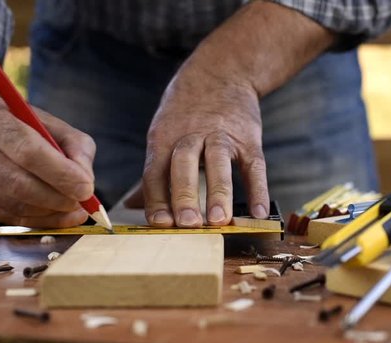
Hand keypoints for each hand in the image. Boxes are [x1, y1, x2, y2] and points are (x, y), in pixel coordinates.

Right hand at [0, 98, 95, 226]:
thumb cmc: (28, 129)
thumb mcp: (55, 126)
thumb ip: (76, 148)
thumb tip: (85, 181)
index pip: (28, 152)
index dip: (61, 175)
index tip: (86, 189)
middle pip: (18, 183)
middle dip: (58, 198)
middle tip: (80, 202)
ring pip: (13, 205)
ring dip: (50, 212)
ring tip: (72, 207)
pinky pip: (8, 218)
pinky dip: (38, 221)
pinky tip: (56, 214)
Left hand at [141, 1, 333, 227]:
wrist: (224, 71)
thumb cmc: (188, 110)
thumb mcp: (164, 130)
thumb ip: (154, 171)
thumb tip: (131, 206)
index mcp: (165, 136)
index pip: (156, 171)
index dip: (157, 198)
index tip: (159, 224)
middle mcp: (191, 134)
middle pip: (184, 165)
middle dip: (184, 195)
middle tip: (187, 223)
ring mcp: (222, 135)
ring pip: (219, 163)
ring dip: (219, 192)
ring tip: (220, 220)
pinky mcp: (249, 138)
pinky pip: (254, 166)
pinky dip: (257, 190)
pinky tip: (258, 212)